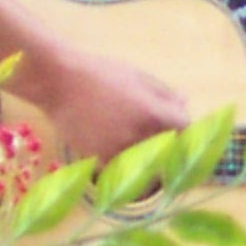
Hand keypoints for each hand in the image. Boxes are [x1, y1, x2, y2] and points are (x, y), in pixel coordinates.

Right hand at [26, 48, 190, 161]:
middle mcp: (140, 135)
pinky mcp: (101, 160)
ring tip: (141, 155)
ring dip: (149, 163)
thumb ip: (165, 94)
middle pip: (170, 151)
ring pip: (147, 166)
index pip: (186, 130)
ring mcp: (120, 150)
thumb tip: (185, 105)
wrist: (58, 82)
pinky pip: (124, 172)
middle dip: (171, 148)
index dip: (187, 130)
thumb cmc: (100, 73)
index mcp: (154, 112)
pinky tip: (122, 157)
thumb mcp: (138, 77)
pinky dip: (126, 168)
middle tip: (166, 147)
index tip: (183, 132)